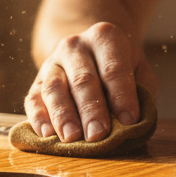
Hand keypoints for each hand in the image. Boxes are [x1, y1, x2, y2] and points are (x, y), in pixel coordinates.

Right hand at [24, 22, 157, 142]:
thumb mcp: (138, 69)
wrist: (88, 51)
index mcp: (104, 38)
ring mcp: (52, 63)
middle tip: (98, 134)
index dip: (122, 95)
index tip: (129, 121)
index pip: (114, 68)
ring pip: (54, 89)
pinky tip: (47, 135)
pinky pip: (33, 100)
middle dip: (91, 110)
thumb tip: (136, 121)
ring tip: (72, 138)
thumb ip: (142, 91)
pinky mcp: (36, 82)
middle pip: (83, 80)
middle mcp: (74, 46)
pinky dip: (39, 118)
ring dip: (63, 115)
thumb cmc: (118, 67)